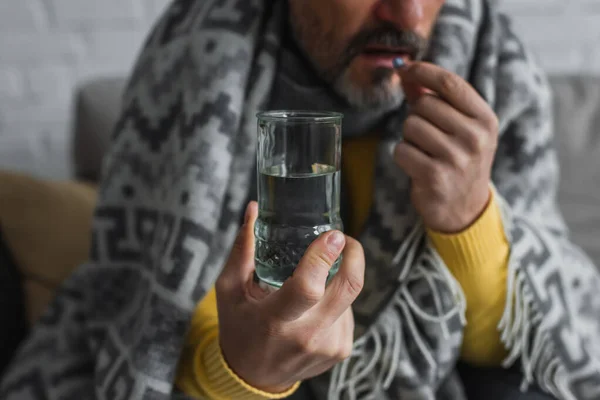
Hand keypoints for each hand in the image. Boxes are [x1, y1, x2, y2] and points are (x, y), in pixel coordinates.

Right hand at [216, 202, 364, 392]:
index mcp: (275, 320)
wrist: (253, 376)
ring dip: (338, 279)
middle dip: (353, 255)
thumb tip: (253, 208)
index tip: (334, 234)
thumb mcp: (229, 289)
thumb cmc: (239, 326)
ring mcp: (328, 346)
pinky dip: (337, 299)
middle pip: (347, 287)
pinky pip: (348, 312)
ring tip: (314, 281)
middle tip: (343, 239)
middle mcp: (306, 336)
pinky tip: (317, 305)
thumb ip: (243, 249)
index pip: (308, 288)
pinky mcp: (341, 350)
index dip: (324, 257)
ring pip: (348, 296)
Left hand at [394, 62, 498, 232]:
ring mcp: (456, 158)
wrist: (464, 209)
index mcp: (485, 119)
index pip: (450, 83)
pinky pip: (401, 150)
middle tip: (428, 137)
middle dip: (416, 116)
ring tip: (425, 153)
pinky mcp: (435, 177)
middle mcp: (475, 137)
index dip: (423, 71)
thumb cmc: (458, 160)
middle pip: (424, 104)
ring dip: (409, 138)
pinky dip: (403, 156)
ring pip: (410, 126)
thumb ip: (433, 97)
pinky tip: (418, 167)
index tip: (405, 68)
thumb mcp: (458, 128)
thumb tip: (406, 70)